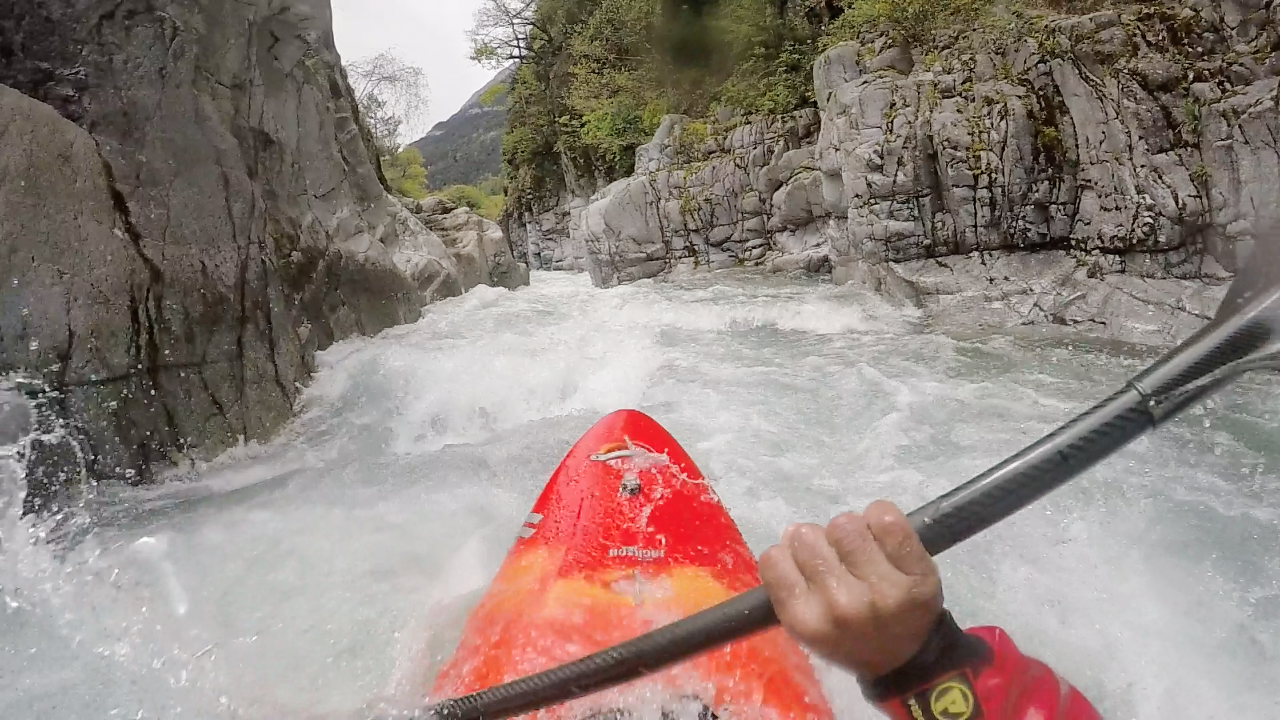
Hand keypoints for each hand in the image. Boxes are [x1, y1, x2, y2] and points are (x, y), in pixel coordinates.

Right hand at [759, 501, 943, 680]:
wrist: (908, 657)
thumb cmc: (848, 637)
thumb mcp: (806, 626)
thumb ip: (789, 583)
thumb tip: (791, 533)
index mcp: (806, 620)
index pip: (774, 558)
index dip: (789, 555)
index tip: (806, 566)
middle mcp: (841, 603)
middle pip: (806, 535)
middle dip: (819, 542)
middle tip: (836, 559)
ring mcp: (881, 587)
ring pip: (844, 523)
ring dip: (849, 530)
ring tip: (859, 549)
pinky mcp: (916, 570)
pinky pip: (884, 517)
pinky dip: (880, 516)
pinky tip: (881, 535)